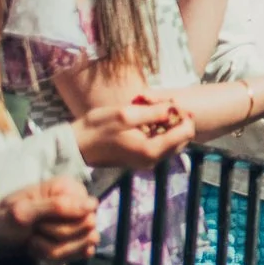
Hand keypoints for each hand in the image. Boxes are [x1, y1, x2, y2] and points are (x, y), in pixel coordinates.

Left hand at [0, 178, 101, 264]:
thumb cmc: (3, 219)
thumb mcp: (24, 212)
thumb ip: (58, 207)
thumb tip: (92, 205)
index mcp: (69, 189)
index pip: (88, 211)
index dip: (65, 222)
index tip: (39, 222)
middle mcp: (78, 204)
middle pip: (88, 230)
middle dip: (56, 238)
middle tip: (34, 232)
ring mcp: (78, 223)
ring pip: (86, 246)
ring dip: (55, 251)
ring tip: (34, 244)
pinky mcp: (75, 240)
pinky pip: (81, 255)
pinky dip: (59, 259)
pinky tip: (42, 252)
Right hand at [72, 95, 193, 170]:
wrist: (77, 146)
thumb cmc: (97, 128)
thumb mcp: (124, 114)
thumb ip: (152, 112)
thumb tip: (173, 108)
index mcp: (151, 150)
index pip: (186, 133)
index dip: (185, 116)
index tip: (173, 102)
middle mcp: (153, 160)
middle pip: (183, 139)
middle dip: (179, 120)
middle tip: (166, 104)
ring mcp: (147, 161)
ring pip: (173, 142)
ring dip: (170, 125)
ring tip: (156, 109)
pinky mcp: (141, 159)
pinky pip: (161, 145)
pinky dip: (161, 131)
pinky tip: (148, 120)